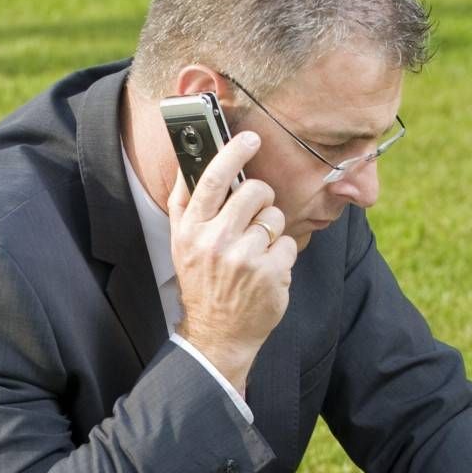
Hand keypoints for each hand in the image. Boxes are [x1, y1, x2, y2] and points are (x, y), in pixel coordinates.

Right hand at [168, 131, 297, 391]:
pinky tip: (267, 272)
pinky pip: (288, 243)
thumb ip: (187, 205)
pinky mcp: (270, 273)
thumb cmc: (203, 283)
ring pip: (274, 217)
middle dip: (261, 197)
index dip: (232, 152)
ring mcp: (244, 258)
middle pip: (253, 191)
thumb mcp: (183, 245)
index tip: (250, 138)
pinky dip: (282, 255)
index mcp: (191, 230)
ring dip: (271, 231)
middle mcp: (214, 242)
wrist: (218, 334)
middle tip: (256, 214)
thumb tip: (189, 156)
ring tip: (256, 252)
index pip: (211, 179)